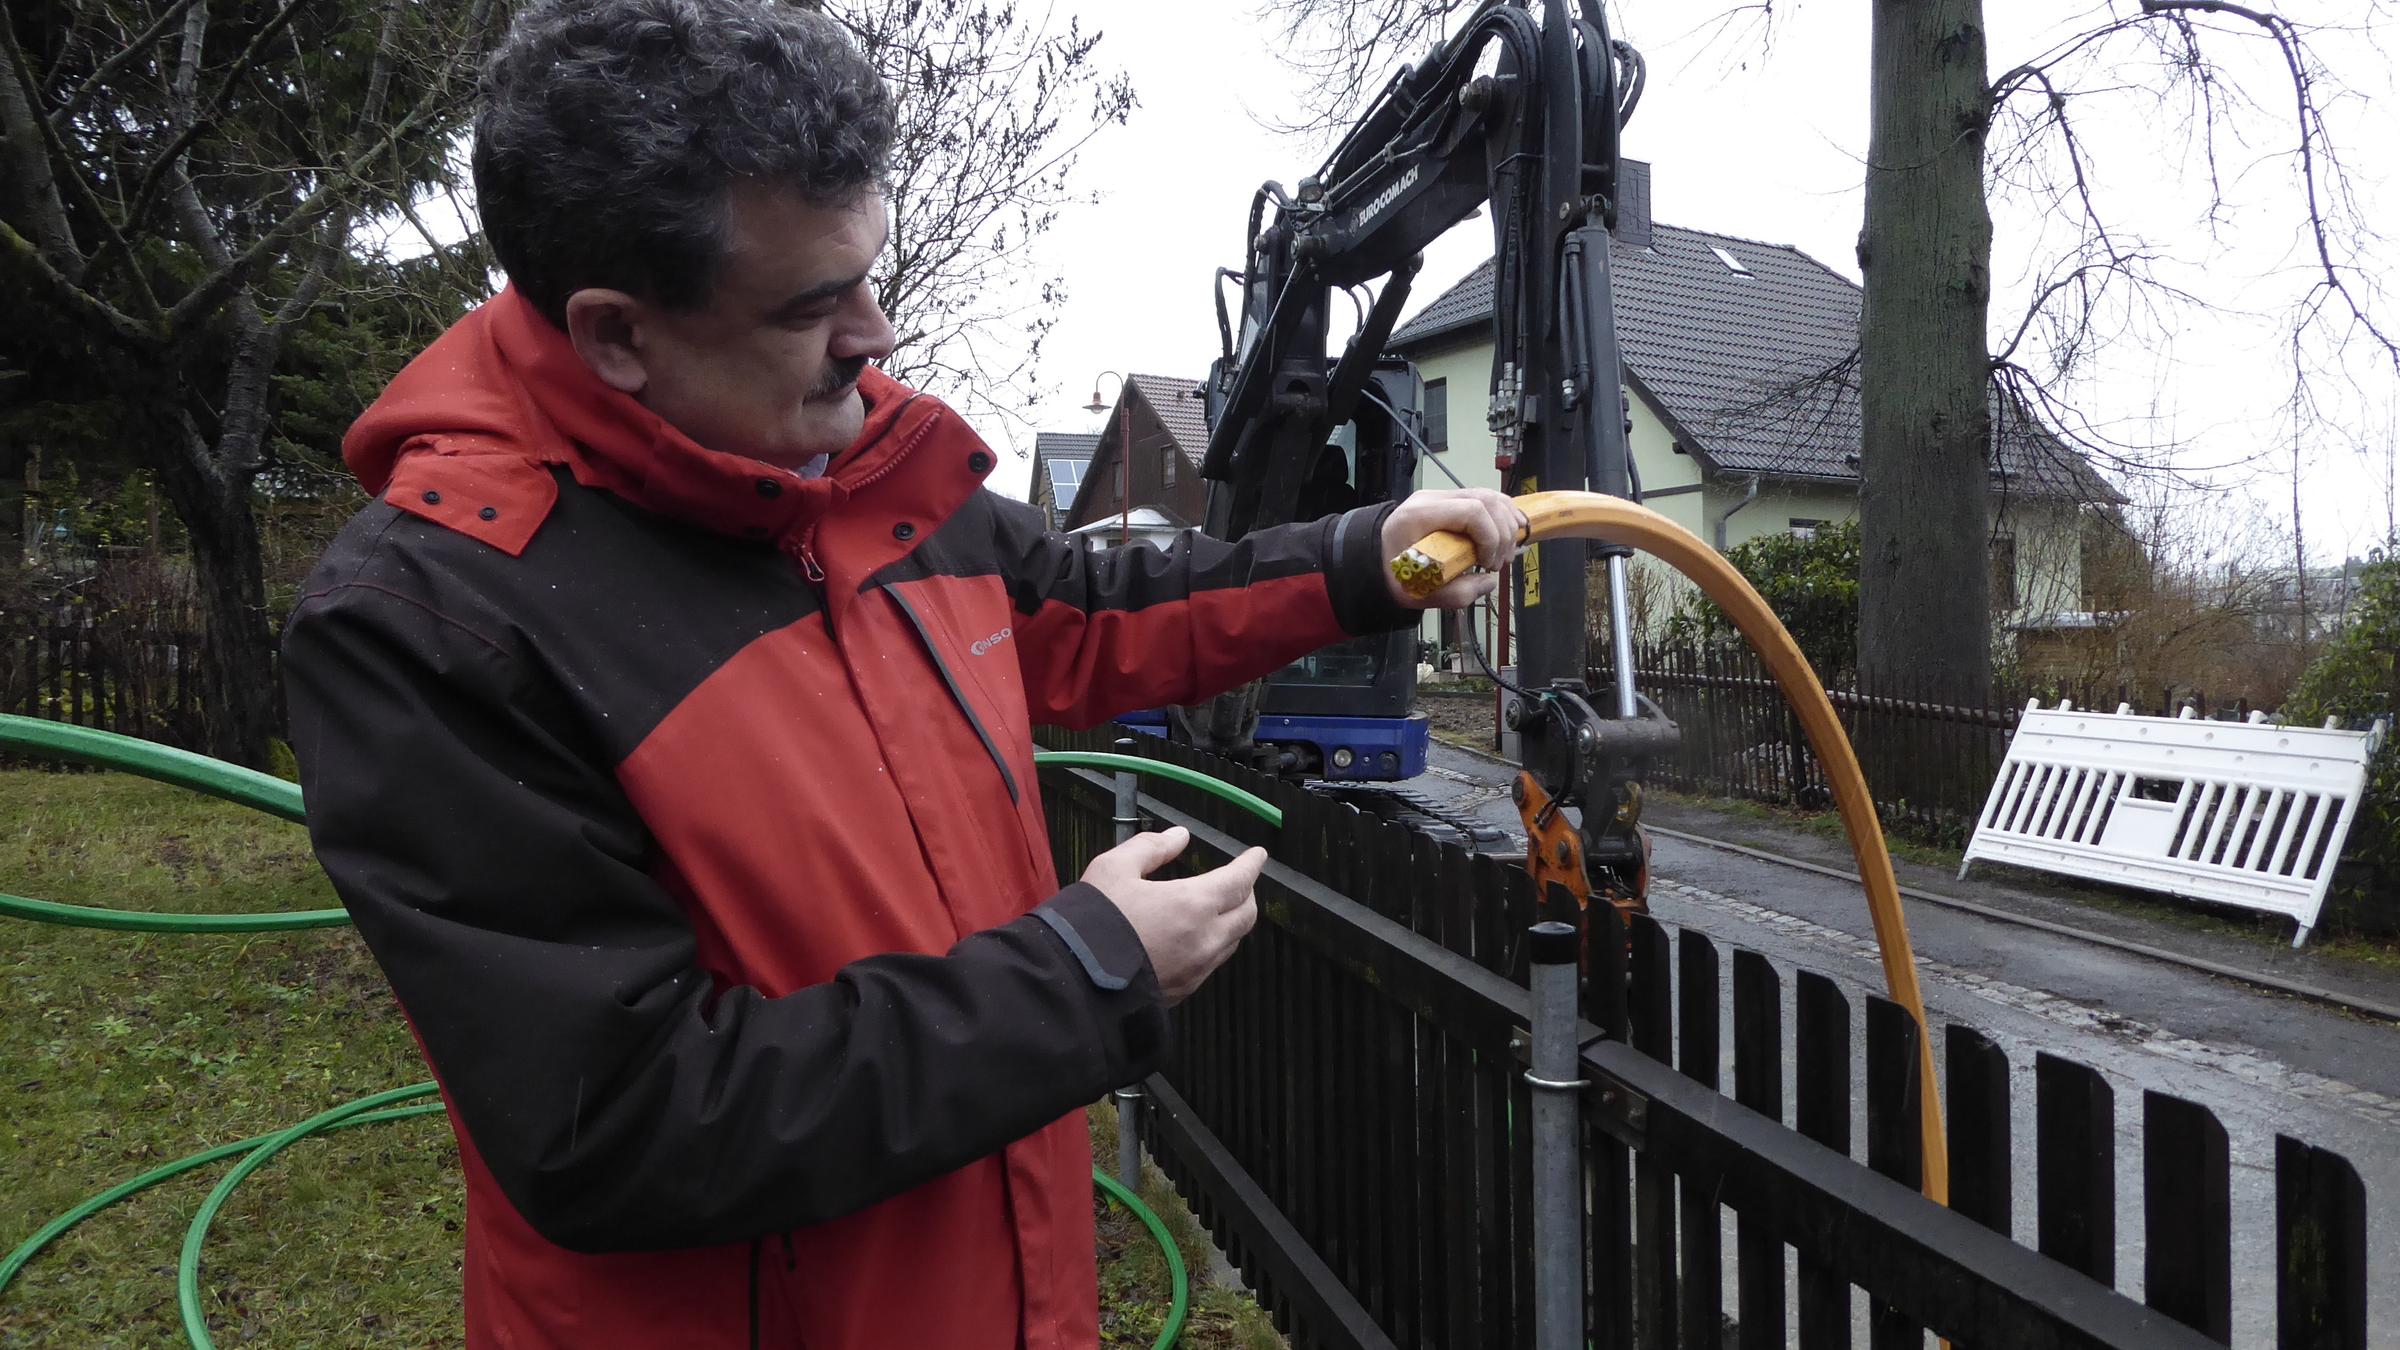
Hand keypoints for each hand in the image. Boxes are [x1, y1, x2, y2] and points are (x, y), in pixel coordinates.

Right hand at [1080, 827, 1265, 1004]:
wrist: (1075, 981)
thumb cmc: (1094, 920)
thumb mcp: (1114, 869)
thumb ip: (1150, 848)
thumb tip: (1178, 837)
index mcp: (1193, 904)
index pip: (1239, 881)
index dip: (1251, 865)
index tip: (1258, 855)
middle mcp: (1205, 939)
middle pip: (1246, 915)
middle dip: (1247, 893)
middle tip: (1238, 880)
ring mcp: (1196, 969)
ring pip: (1232, 942)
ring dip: (1232, 921)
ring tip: (1217, 908)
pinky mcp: (1184, 990)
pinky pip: (1211, 963)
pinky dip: (1213, 944)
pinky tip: (1194, 938)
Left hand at [1378, 488, 1526, 609]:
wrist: (1372, 560)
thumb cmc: (1393, 575)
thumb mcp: (1420, 593)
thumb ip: (1456, 594)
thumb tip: (1489, 582)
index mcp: (1420, 515)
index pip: (1473, 510)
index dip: (1491, 537)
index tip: (1489, 564)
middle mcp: (1431, 499)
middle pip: (1485, 500)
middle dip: (1503, 533)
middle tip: (1501, 562)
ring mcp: (1441, 497)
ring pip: (1488, 495)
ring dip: (1507, 523)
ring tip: (1508, 552)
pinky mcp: (1449, 503)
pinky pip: (1483, 499)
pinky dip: (1502, 515)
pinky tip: (1511, 531)